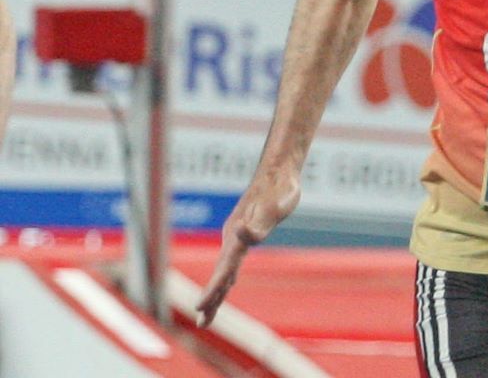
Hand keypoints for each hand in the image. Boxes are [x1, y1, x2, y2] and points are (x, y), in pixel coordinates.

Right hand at [195, 171, 300, 326]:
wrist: (279, 171)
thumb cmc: (280, 188)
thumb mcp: (276, 206)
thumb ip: (259, 223)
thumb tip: (243, 235)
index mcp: (238, 234)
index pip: (225, 268)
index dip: (214, 289)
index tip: (200, 308)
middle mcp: (233, 236)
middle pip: (221, 273)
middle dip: (212, 299)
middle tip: (202, 324)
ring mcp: (237, 234)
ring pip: (225, 269)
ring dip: (217, 291)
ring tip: (207, 312)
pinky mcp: (245, 231)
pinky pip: (232, 261)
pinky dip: (227, 276)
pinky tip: (228, 284)